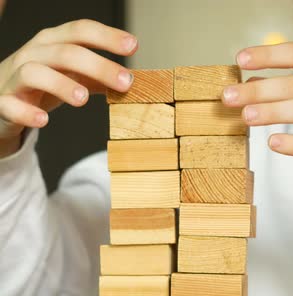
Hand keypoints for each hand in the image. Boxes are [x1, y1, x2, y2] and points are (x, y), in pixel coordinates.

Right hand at [0, 19, 136, 156]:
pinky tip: (43, 120)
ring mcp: (14, 78)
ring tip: (83, 99)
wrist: (0, 100)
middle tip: (124, 82)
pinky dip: (26, 111)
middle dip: (97, 65)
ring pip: (34, 72)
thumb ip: (99, 76)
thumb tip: (133, 81)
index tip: (133, 46)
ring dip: (60, 84)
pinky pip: (9, 105)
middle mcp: (33, 54)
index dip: (106, 36)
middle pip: (64, 52)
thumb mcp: (72, 74)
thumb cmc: (42, 84)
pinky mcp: (2, 103)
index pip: (80, 31)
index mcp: (53, 43)